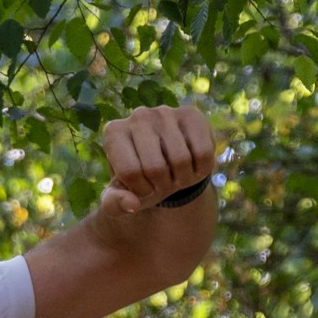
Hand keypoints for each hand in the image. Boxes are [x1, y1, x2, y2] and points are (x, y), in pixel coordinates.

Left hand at [98, 103, 217, 218]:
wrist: (168, 163)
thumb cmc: (141, 179)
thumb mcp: (123, 194)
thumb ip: (115, 205)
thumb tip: (132, 204)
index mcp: (114, 133)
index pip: (130, 172)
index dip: (141, 190)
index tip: (142, 186)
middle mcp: (137, 116)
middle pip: (156, 168)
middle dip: (162, 186)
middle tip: (162, 182)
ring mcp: (165, 112)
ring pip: (181, 160)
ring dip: (183, 179)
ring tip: (176, 173)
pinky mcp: (191, 114)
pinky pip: (203, 153)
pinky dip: (201, 170)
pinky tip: (192, 164)